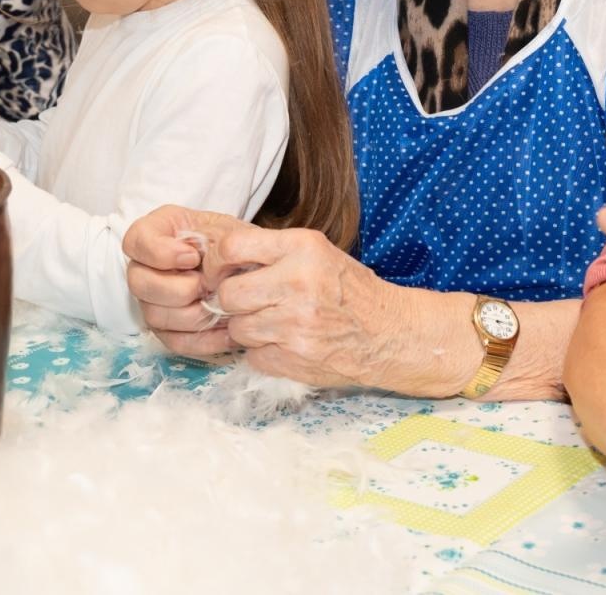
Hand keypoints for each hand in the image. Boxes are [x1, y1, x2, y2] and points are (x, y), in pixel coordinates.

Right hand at [122, 205, 237, 356]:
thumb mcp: (228, 229)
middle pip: (138, 284)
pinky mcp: (167, 329)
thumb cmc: (234, 242)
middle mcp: (145, 268)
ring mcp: (152, 301)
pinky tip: (227, 329)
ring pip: (155, 316)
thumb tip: (205, 259)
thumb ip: (216, 238)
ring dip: (193, 314)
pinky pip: (175, 341)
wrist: (249, 268)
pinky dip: (203, 339)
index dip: (160, 253)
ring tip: (221, 305)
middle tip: (207, 285)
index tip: (192, 256)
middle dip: (179, 289)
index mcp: (156, 233)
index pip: (136, 241)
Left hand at [212, 226, 420, 391]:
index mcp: (303, 247)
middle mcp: (297, 282)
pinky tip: (288, 343)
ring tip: (276, 324)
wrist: (388, 334)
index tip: (222, 273)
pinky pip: (252, 355)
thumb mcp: (319, 254)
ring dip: (249, 329)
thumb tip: (220, 262)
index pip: (232, 247)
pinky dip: (264, 351)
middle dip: (232, 302)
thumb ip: (274, 253)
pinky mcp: (291, 358)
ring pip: (237, 328)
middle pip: (229, 294)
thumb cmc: (351, 291)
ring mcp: (294, 324)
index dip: (217, 263)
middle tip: (249, 303)